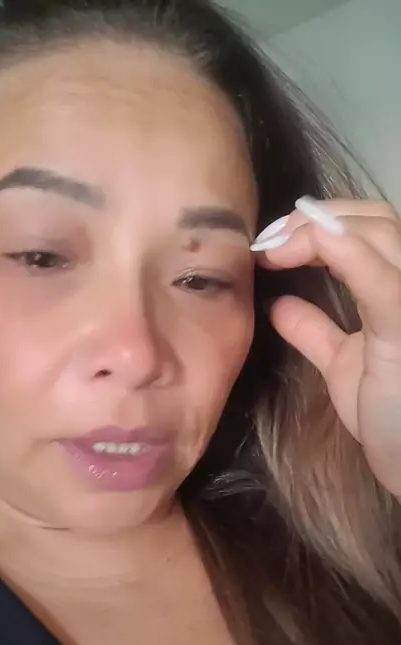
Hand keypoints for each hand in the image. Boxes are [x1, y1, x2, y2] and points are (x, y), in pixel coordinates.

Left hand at [251, 196, 400, 499]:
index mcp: (399, 291)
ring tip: (273, 248)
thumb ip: (315, 330)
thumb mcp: (344, 365)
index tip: (271, 242)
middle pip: (374, 218)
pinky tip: (307, 244)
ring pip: (379, 231)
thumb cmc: (390, 418)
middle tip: (267, 242)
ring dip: (317, 230)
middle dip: (312, 220)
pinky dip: (346, 253)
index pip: (370, 227)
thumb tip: (279, 304)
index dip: (320, 222)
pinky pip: (382, 282)